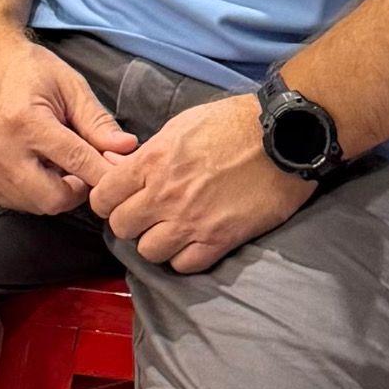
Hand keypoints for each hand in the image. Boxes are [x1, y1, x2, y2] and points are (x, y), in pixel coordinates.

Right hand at [0, 32, 138, 215]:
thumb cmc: (26, 68)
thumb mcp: (68, 85)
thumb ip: (97, 121)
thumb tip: (126, 149)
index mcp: (25, 122)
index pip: (77, 162)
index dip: (104, 173)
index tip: (121, 176)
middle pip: (54, 198)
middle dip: (77, 188)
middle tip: (83, 167)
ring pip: (35, 205)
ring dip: (54, 191)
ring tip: (57, 161)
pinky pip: (14, 200)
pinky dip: (31, 190)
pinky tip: (34, 164)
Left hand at [87, 93, 314, 272]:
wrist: (283, 137)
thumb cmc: (233, 123)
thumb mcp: (181, 125)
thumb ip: (147, 152)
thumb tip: (117, 167)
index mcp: (153, 161)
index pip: (104, 197)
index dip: (107, 200)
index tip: (118, 199)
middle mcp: (166, 194)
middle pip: (121, 227)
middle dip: (129, 222)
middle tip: (145, 214)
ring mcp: (192, 220)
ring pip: (148, 251)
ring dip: (156, 242)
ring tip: (170, 229)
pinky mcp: (220, 239)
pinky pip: (184, 266)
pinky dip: (184, 257)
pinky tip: (192, 242)